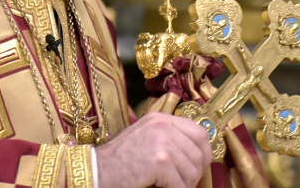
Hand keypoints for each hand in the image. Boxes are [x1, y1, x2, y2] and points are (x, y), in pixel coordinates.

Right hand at [96, 112, 211, 187]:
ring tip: (170, 187)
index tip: (200, 168)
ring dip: (184, 185)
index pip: (199, 133)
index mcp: (161, 119)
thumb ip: (168, 139)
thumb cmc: (118, 160)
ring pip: (192, 170)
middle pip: (198, 153)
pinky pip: (180, 184)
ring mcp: (161, 141)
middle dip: (195, 173)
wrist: (95, 170)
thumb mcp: (145, 138)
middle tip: (183, 184)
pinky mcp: (158, 160)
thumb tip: (198, 155)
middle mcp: (163, 125)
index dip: (204, 153)